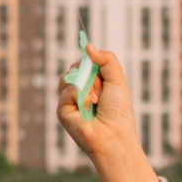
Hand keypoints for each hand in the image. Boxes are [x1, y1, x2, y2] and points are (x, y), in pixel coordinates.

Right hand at [56, 44, 154, 181]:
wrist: (114, 135)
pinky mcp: (62, 110)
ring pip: (68, 76)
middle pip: (75, 66)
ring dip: (86, 85)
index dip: (90, 59)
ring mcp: (70, 100)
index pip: (86, 62)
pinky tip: (88, 107)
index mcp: (94, 83)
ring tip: (96, 100)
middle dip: (90, 73)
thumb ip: (106, 59)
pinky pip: (67, 90)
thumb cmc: (119, 112)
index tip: (95, 57)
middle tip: (101, 87)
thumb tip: (88, 45)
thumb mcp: (117, 80)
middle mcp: (80, 90)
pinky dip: (79, 95)